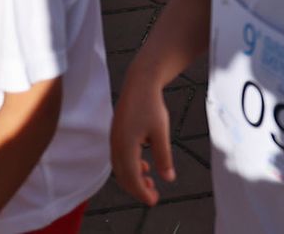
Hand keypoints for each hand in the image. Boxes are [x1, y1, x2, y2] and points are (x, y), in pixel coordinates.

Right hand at [110, 77, 174, 205]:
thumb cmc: (151, 105)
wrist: (139, 82)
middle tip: (153, 196)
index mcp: (126, 145)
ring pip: (120, 168)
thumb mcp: (161, 133)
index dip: (142, 192)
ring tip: (151, 181)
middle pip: (123, 176)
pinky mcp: (117, 134)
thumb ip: (163, 157)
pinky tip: (144, 166)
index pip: (131, 177)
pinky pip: (120, 157)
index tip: (153, 201)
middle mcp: (116, 144)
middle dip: (137, 188)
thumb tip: (168, 178)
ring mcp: (114, 139)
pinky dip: (130, 166)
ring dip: (134, 178)